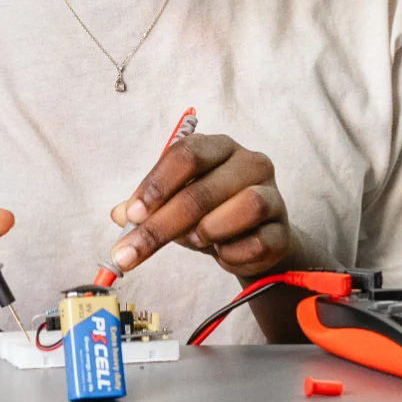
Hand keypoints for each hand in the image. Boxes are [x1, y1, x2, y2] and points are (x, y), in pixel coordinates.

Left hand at [107, 134, 289, 280]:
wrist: (257, 240)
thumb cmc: (212, 212)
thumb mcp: (175, 203)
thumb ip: (147, 206)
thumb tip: (119, 215)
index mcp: (219, 147)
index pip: (187, 154)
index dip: (157, 183)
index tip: (132, 213)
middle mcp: (249, 163)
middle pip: (203, 189)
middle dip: (162, 224)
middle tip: (133, 251)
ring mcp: (272, 195)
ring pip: (245, 206)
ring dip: (209, 230)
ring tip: (196, 240)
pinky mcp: (282, 231)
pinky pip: (259, 243)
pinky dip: (232, 254)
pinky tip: (223, 254)